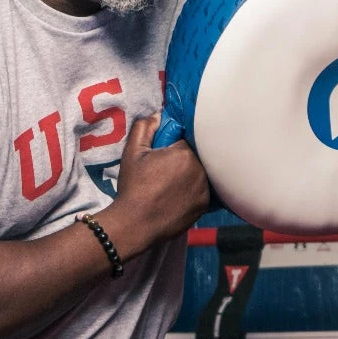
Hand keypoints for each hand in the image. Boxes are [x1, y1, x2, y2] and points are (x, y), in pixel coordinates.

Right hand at [98, 114, 210, 258]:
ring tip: (169, 185)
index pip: (184, 139)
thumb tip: (158, 115)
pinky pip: (201, 190)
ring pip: (199, 173)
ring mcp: (205, 189)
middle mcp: (200, 170)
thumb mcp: (132, 152)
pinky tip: (176, 196)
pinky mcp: (205, 205)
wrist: (135, 223)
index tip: (161, 155)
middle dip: (182, 160)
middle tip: (164, 172)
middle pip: (194, 156)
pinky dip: (192, 190)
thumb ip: (145, 128)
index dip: (172, 146)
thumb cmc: (133, 186)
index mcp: (184, 153)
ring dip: (189, 175)